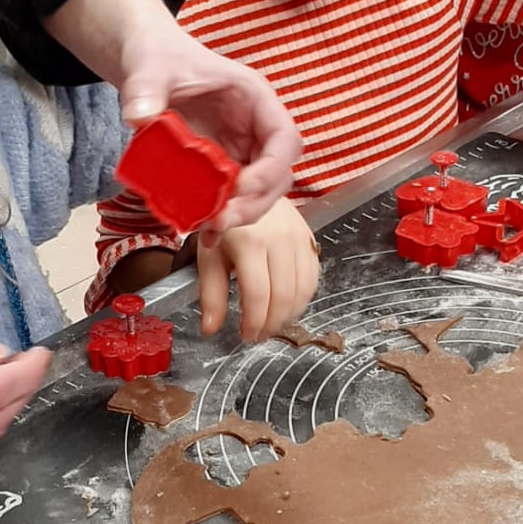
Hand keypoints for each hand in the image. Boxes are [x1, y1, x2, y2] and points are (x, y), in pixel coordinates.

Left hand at [43, 0, 299, 235]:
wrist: (146, 66)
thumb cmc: (159, 57)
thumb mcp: (150, 67)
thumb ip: (144, 90)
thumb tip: (137, 117)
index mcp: (253, 98)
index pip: (284, 138)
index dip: (271, 168)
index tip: (241, 187)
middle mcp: (254, 128)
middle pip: (277, 174)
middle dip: (254, 202)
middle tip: (219, 220)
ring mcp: (240, 150)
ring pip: (259, 192)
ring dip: (240, 214)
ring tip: (208, 229)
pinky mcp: (222, 167)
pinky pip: (232, 198)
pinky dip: (221, 217)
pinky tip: (202, 236)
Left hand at [196, 198, 320, 342]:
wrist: (248, 187)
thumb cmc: (226, 223)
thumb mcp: (209, 255)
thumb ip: (210, 294)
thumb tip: (209, 329)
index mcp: (250, 243)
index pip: (257, 295)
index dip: (253, 323)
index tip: (245, 335)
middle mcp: (279, 239)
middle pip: (283, 297)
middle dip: (271, 324)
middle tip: (258, 334)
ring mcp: (298, 238)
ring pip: (303, 291)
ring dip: (288, 315)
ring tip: (272, 323)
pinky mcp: (309, 239)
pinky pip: (313, 278)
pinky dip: (302, 298)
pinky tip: (287, 305)